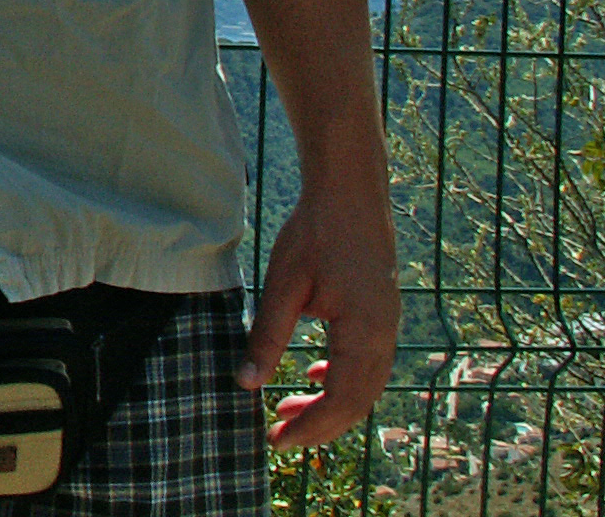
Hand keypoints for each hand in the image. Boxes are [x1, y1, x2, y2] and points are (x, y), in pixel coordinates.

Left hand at [238, 182, 400, 446]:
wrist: (350, 193)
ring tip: (289, 411)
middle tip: (279, 436)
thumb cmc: (316, 233)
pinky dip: (341, 378)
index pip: (342, 401)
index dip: (310, 427)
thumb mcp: (283, 285)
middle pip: (358, 402)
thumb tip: (245, 383)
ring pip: (363, 384)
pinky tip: (313, 377)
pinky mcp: (380, 314)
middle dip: (319, 424)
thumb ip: (267, 336)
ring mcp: (387, 326)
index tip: (276, 440)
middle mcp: (384, 337)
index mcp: (365, 335)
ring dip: (329, 404)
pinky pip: (366, 362)